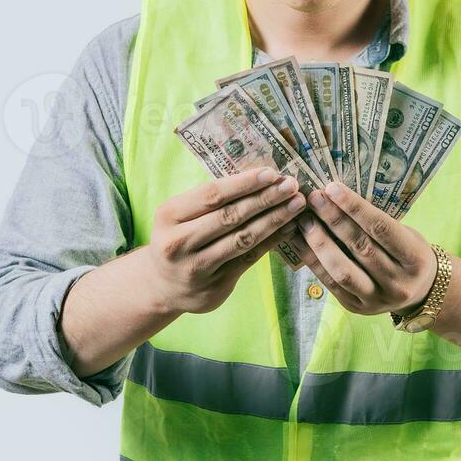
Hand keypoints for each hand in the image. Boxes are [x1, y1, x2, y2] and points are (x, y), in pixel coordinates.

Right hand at [145, 167, 305, 314]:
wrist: (164, 287)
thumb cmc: (178, 238)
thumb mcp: (179, 215)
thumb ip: (210, 200)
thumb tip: (259, 177)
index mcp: (169, 216)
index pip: (212, 195)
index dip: (244, 183)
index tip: (271, 173)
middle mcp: (179, 242)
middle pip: (230, 216)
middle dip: (265, 198)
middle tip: (292, 185)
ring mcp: (197, 267)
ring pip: (243, 239)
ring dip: (274, 219)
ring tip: (296, 204)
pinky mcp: (215, 286)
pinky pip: (249, 259)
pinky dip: (271, 241)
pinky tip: (288, 227)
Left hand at [286, 180, 437, 316]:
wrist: (420, 293)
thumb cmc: (409, 254)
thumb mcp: (407, 236)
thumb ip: (378, 224)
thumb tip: (337, 197)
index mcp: (416, 259)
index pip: (381, 228)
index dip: (355, 207)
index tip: (332, 188)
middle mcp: (398, 283)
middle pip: (360, 247)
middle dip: (333, 219)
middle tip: (314, 198)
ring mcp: (376, 299)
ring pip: (342, 270)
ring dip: (319, 242)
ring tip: (304, 220)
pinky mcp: (356, 308)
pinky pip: (330, 283)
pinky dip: (312, 261)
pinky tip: (300, 241)